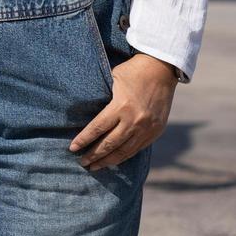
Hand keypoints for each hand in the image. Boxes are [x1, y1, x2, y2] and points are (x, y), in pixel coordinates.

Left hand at [69, 52, 177, 169]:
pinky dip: (124, 156)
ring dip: (108, 161)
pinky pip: (137, 149)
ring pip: (124, 151)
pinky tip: (114, 160)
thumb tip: (85, 111)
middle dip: (94, 155)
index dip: (84, 140)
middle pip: (110, 144)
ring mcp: (147, 128)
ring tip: (95, 167)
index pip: (97, 128)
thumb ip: (102, 97)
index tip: (73, 148)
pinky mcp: (156, 131)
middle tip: (82, 163)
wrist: (162, 69)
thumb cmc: (132, 71)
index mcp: (121, 106)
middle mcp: (134, 120)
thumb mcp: (112, 79)